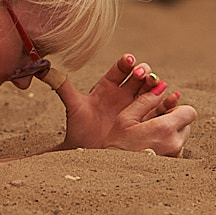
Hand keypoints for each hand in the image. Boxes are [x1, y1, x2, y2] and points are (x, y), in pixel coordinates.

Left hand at [45, 53, 194, 156]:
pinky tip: (174, 98)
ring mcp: (136, 105)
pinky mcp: (146, 118)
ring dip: (157, 84)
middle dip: (143, 72)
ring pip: (150, 89)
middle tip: (144, 75)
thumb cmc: (79, 130)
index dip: (126, 62)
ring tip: (161, 85)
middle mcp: (123, 92)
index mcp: (107, 85)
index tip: (129, 61)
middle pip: (138, 75)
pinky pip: (159, 107)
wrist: (88, 153)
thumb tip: (41, 69)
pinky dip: (167, 101)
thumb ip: (61, 87)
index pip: (120, 68)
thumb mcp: (73, 107)